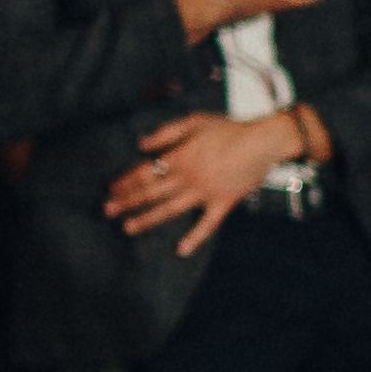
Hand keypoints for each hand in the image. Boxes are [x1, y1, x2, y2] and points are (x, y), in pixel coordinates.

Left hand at [108, 107, 304, 252]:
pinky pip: (207, 224)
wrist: (262, 142)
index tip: (111, 190)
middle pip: (150, 192)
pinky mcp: (222, 203)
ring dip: (147, 219)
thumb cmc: (229, 129)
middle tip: (108, 211)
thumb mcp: (194, 122)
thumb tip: (142, 144)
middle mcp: (187, 178)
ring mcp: (204, 193)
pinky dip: (195, 238)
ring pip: (169, 209)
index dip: (126, 181)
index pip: (144, 172)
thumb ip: (166, 132)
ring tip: (128, 228)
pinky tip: (181, 249)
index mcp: (179, 157)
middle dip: (127, 201)